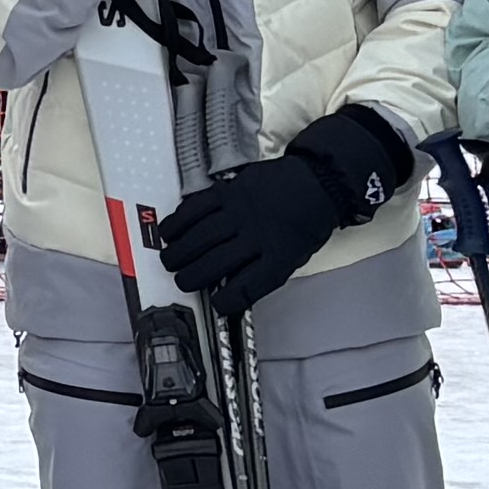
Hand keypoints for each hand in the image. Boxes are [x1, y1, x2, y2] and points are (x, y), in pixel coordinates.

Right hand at [150, 142, 361, 314]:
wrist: (318, 183)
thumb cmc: (307, 222)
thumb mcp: (294, 256)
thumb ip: (264, 272)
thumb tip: (231, 285)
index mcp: (278, 259)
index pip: (245, 289)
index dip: (225, 302)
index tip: (216, 305)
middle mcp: (256, 236)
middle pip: (213, 264)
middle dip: (190, 277)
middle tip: (182, 280)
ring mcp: (240, 212)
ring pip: (199, 237)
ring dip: (179, 252)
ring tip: (170, 260)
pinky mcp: (228, 192)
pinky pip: (196, 208)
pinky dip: (179, 221)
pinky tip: (171, 230)